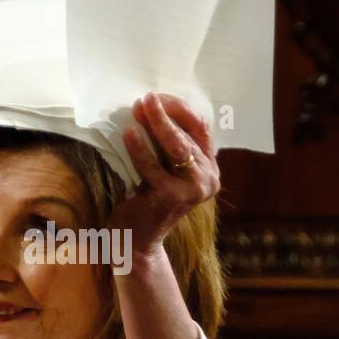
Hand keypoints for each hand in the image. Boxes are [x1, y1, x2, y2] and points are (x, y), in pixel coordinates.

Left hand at [109, 93, 219, 260]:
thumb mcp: (163, 169)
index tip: (158, 97)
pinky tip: (129, 133)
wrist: (135, 242)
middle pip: (187, 135)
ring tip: (138, 107)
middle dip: (166, 113)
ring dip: (156, 124)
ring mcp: (193, 190)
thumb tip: (152, 106)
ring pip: (175, 147)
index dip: (180, 109)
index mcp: (209, 169)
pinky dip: (139, 147)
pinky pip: (153, 166)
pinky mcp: (172, 197)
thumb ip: (167, 146)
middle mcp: (208, 179)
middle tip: (146, 98)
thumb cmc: (145, 201)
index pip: (200, 128)